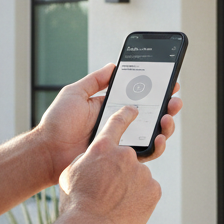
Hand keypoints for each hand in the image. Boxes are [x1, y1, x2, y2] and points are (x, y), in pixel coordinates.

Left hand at [38, 64, 182, 178]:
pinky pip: (146, 153)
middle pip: (152, 114)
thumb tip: (114, 65)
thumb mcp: (75, 93)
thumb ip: (95, 80)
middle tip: (175, 99)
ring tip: (168, 116)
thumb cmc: (57, 122)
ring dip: (166, 124)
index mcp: (111, 108)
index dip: (156, 90)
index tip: (169, 81)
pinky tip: (160, 137)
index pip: (139, 97)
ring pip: (153, 133)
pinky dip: (157, 145)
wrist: (48, 151)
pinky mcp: (122, 158)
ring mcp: (122, 141)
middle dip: (168, 106)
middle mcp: (120, 124)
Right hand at [59, 106, 161, 223]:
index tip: (134, 110)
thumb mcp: (71, 173)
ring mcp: (142, 172)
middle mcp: (125, 155)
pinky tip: (126, 209)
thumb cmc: (76, 201)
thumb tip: (94, 158)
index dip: (126, 115)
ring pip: (138, 177)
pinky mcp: (154, 189)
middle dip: (121, 171)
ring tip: (114, 204)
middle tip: (111, 187)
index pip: (117, 122)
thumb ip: (87, 160)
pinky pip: (148, 190)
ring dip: (130, 187)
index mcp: (103, 147)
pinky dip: (140, 198)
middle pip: (128, 158)